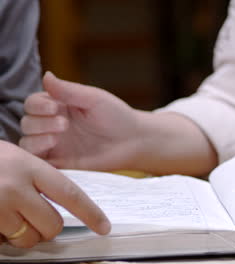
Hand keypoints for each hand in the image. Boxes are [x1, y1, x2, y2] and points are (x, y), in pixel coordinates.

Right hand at [0, 141, 109, 247]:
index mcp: (29, 166)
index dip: (90, 213)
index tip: (104, 227)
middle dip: (48, 229)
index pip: (70, 194)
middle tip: (34, 219)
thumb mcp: (15, 158)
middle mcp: (15, 187)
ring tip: (8, 216)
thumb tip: (58, 200)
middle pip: (52, 224)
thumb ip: (37, 177)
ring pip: (27, 238)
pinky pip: (3, 242)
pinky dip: (2, 236)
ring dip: (22, 235)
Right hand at [20, 72, 216, 175]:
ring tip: (57, 138)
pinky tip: (53, 150)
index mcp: (59, 106)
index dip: (38, 105)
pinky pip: (39, 162)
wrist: (133, 141)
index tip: (55, 107)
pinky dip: (38, 157)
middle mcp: (53, 125)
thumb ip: (68, 90)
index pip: (33, 103)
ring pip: (27, 142)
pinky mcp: (60, 163)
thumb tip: (45, 75)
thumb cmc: (117, 116)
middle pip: (27, 122)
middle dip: (40, 122)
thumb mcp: (93, 99)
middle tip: (65, 124)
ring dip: (37, 138)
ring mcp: (56, 145)